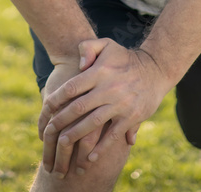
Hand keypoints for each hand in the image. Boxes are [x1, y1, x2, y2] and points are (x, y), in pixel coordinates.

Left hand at [39, 39, 166, 176]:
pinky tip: (90, 157)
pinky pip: (113, 135)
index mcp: (100, 72)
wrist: (156, 69)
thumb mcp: (106, 44)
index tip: (45, 108)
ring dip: (76, 135)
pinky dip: (101, 147)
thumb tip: (79, 65)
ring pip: (93, 123)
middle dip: (61, 120)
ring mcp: (120, 104)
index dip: (57, 99)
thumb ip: (88, 47)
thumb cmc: (125, 57)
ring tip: (63, 145)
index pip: (72, 87)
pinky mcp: (131, 117)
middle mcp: (109, 88)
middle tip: (48, 131)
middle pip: (79, 107)